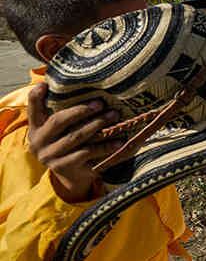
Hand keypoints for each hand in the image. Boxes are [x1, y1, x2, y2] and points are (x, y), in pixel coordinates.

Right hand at [26, 84, 121, 202]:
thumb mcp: (60, 129)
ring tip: (114, 116)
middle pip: (58, 121)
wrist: (71, 176)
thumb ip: (61, 110)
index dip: (35, 97)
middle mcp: (39, 142)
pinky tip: (118, 141)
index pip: (32, 110)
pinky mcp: (65, 167)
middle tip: (100, 103)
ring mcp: (51, 156)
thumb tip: (71, 85)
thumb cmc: (68, 143)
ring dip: (97, 125)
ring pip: (75, 137)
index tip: (45, 85)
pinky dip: (104, 146)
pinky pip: (87, 153)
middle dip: (80, 110)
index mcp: (36, 129)